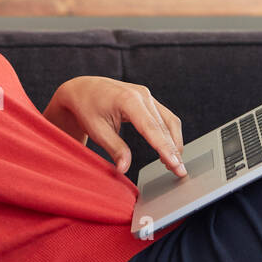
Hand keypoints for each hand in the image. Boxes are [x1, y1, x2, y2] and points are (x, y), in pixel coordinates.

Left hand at [44, 76, 187, 177]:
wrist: (82, 89)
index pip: (152, 129)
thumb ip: (114, 149)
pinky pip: (165, 117)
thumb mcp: (97, 131)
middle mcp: (142, 95)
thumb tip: (125, 169)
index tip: (175, 165)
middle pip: (164, 126)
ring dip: (174, 143)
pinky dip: (169, 134)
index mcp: (128, 100)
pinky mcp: (148, 99)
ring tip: (174, 165)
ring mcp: (146, 95)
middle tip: (179, 172)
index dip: (165, 149)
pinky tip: (168, 150)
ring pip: (169, 121)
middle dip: (174, 150)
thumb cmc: (87, 108)